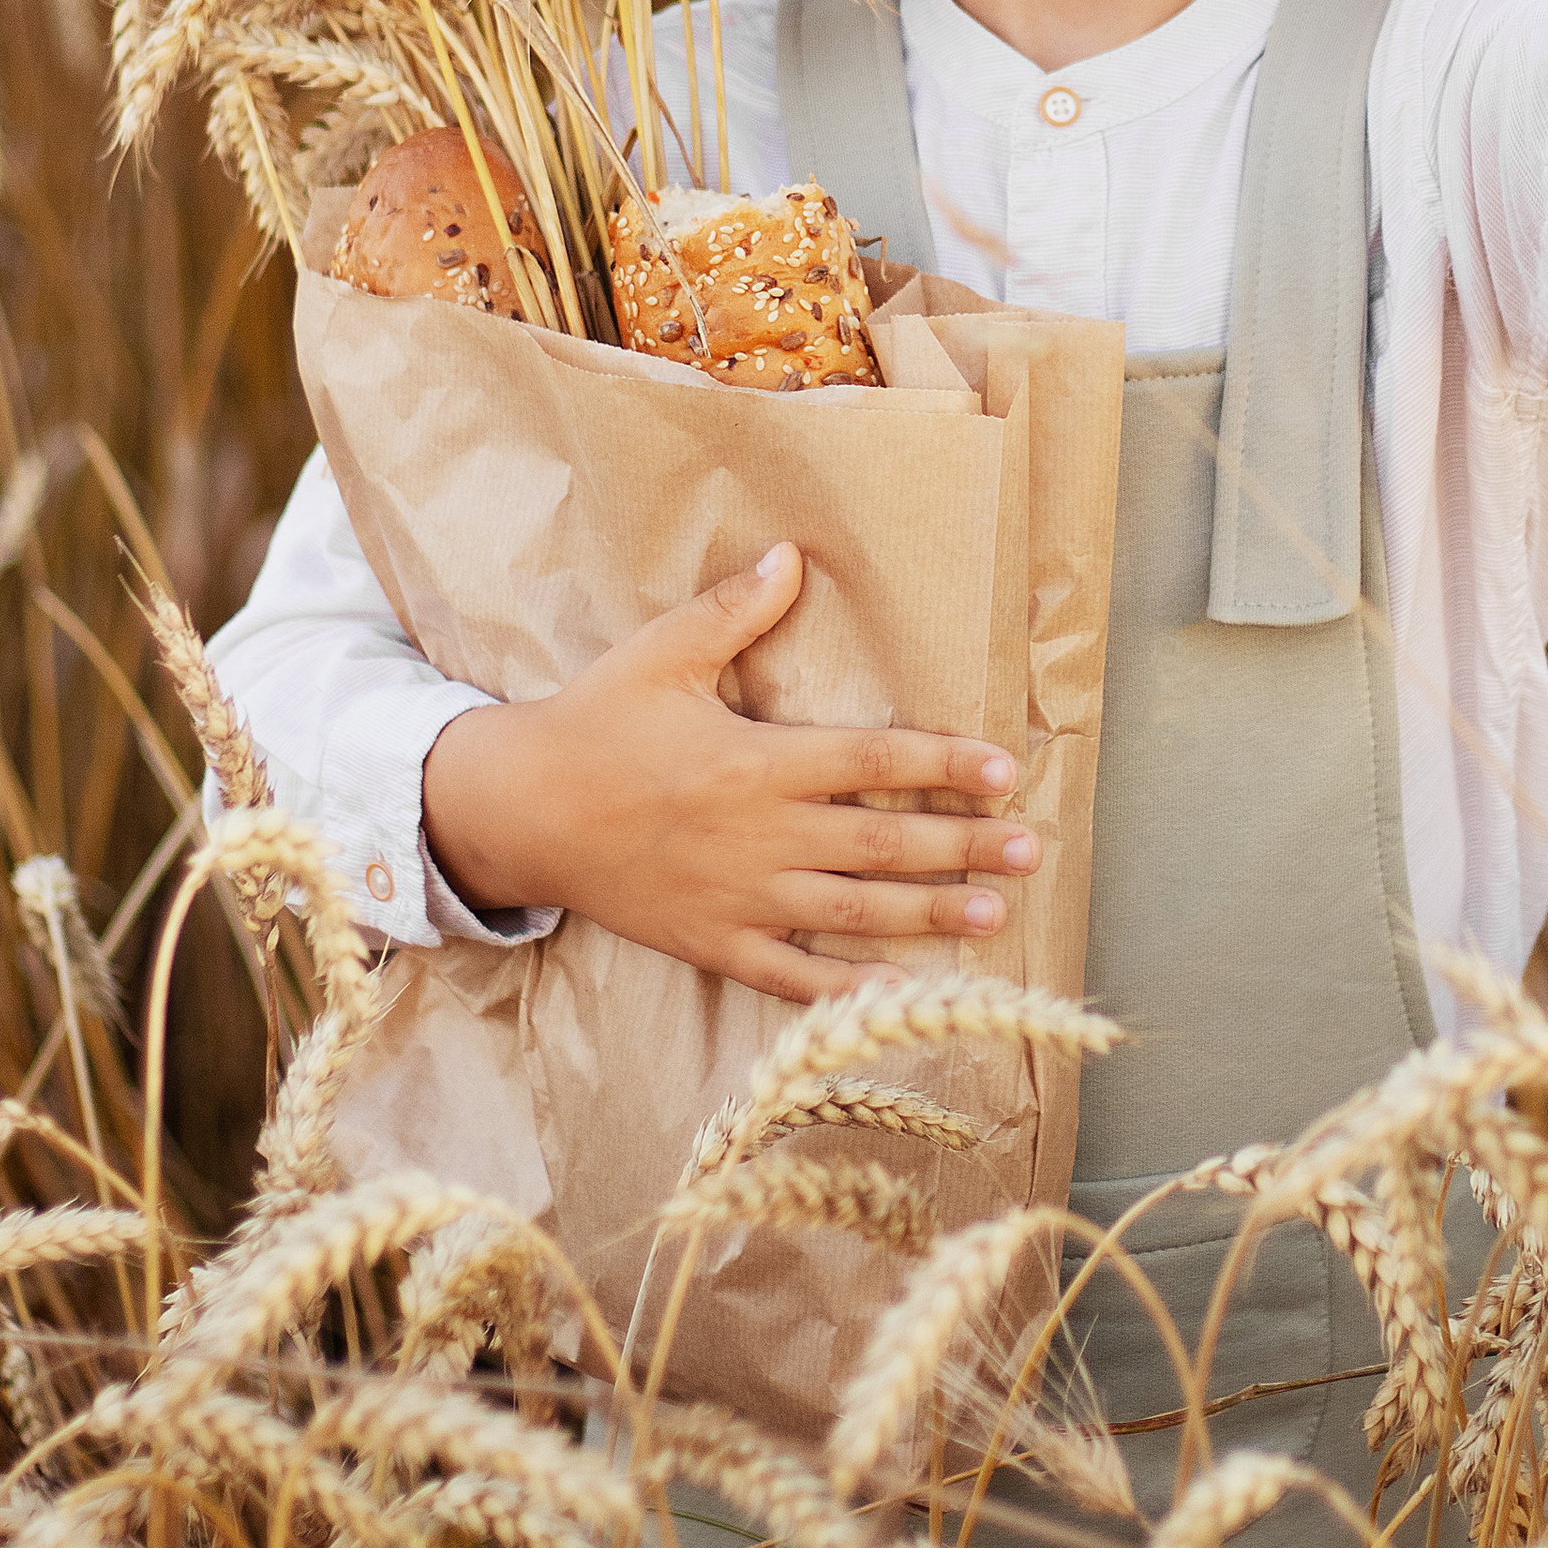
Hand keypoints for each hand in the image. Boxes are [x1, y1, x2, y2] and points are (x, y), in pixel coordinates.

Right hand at [419, 544, 1040, 1003]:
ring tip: (995, 917)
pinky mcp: (712, 943)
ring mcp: (737, 899)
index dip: (943, 766)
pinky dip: (847, 990)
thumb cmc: (593, 723)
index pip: (872, 762)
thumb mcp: (659, 654)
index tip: (1004, 770)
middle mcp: (758, 836)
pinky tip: (902, 993)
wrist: (517, 812)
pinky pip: (791, 977)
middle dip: (963, 848)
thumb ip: (732, 610)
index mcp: (755, 761)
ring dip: (930, 917)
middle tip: (1031, 851)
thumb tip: (792, 555)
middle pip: (882, 846)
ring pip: (853, 915)